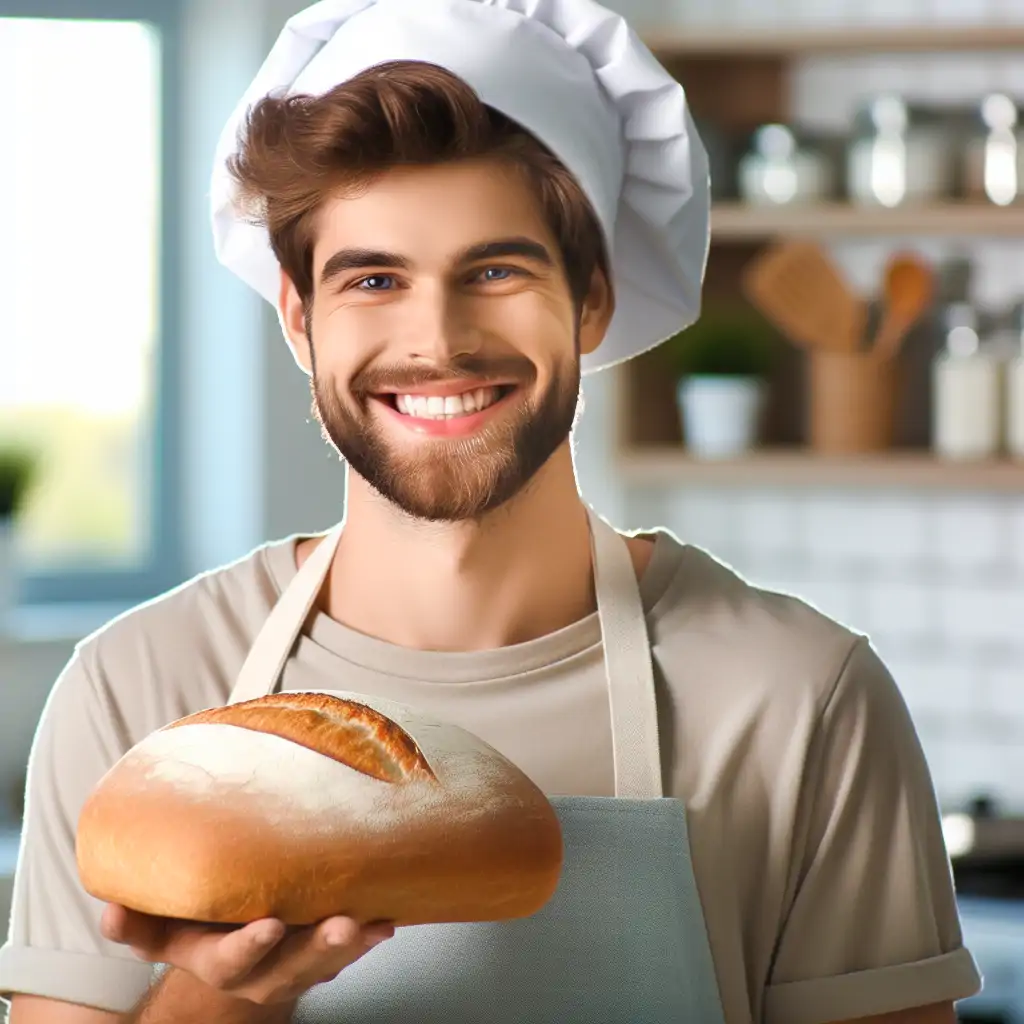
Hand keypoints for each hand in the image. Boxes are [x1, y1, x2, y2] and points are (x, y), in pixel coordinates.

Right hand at [100, 902, 393, 1004]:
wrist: (237, 955)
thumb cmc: (200, 929)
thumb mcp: (164, 929)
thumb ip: (138, 922)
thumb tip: (109, 911)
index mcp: (219, 962)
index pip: (232, 961)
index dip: (249, 946)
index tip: (267, 925)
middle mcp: (263, 970)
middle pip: (293, 965)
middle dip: (319, 947)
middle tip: (343, 926)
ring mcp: (299, 963)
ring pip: (327, 959)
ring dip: (353, 944)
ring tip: (373, 925)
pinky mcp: (326, 951)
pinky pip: (351, 948)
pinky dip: (369, 934)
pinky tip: (387, 918)